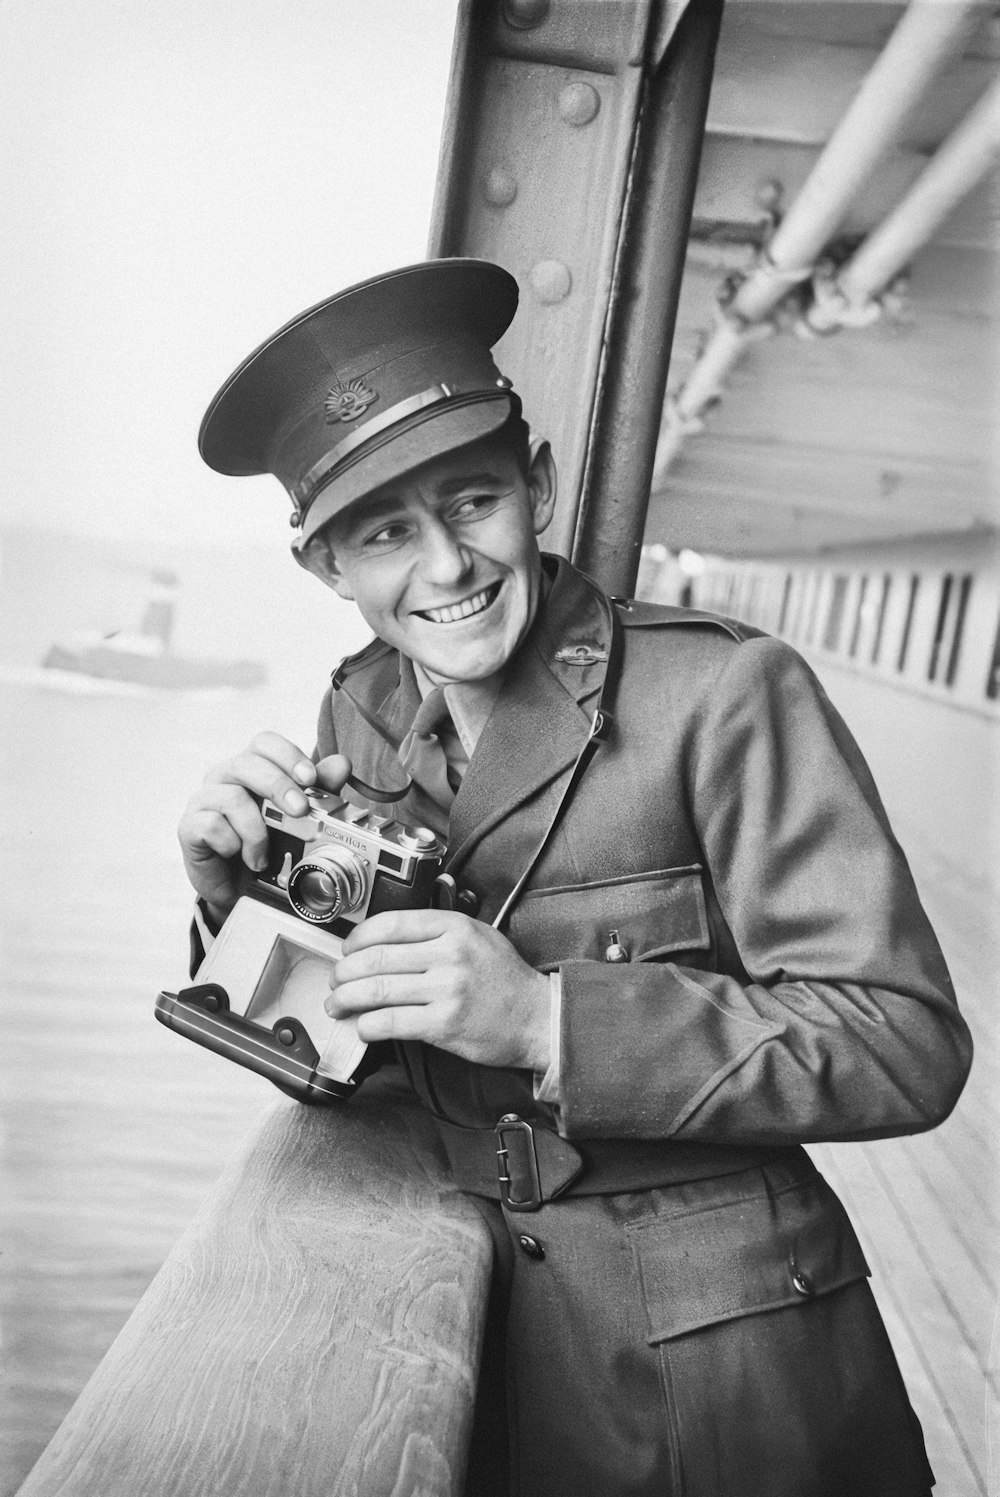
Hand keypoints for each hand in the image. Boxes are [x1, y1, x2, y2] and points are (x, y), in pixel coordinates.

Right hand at [178, 731, 351, 922]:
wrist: (237, 886)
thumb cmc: (265, 844)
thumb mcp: (298, 819)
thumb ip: (319, 790)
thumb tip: (341, 765)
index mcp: (252, 767)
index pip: (265, 743)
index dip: (288, 755)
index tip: (310, 778)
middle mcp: (226, 776)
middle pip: (248, 763)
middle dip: (279, 786)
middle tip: (300, 811)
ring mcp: (205, 799)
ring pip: (232, 797)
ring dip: (256, 830)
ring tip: (264, 855)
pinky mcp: (189, 825)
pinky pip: (212, 825)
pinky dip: (232, 844)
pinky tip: (239, 856)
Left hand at [326, 910, 551, 1072]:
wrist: (537, 1017)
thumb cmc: (505, 979)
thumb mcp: (477, 935)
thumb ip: (437, 930)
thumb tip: (384, 938)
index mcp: (454, 927)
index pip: (390, 924)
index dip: (357, 938)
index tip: (347, 950)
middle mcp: (449, 954)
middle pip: (376, 958)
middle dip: (344, 972)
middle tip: (336, 981)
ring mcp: (447, 989)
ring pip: (377, 990)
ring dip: (347, 1000)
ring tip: (337, 1005)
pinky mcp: (444, 1023)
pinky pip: (391, 1022)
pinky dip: (368, 1025)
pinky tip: (363, 1026)